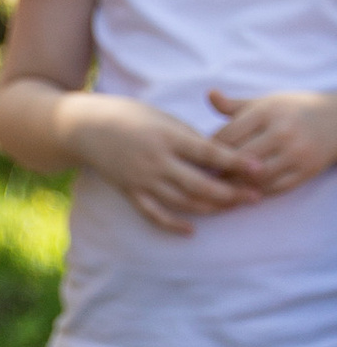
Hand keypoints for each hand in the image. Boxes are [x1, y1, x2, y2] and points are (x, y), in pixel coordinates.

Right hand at [71, 98, 253, 233]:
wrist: (87, 128)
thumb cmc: (131, 117)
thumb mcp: (164, 119)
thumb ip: (190, 139)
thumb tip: (219, 159)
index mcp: (167, 137)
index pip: (209, 152)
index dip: (236, 162)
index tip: (259, 168)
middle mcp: (156, 161)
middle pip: (200, 184)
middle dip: (230, 193)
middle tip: (254, 197)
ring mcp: (142, 180)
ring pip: (183, 202)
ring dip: (210, 208)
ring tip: (232, 208)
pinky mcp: (130, 192)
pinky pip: (154, 214)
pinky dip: (173, 225)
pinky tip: (192, 230)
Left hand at [207, 89, 336, 202]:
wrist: (335, 120)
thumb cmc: (291, 110)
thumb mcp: (265, 103)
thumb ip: (234, 105)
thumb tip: (209, 94)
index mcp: (266, 112)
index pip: (227, 135)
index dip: (208, 149)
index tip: (197, 158)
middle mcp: (281, 131)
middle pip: (238, 158)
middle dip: (218, 170)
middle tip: (203, 178)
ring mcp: (295, 153)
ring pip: (255, 177)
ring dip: (235, 185)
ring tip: (220, 187)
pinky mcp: (306, 171)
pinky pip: (274, 188)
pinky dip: (256, 192)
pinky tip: (244, 192)